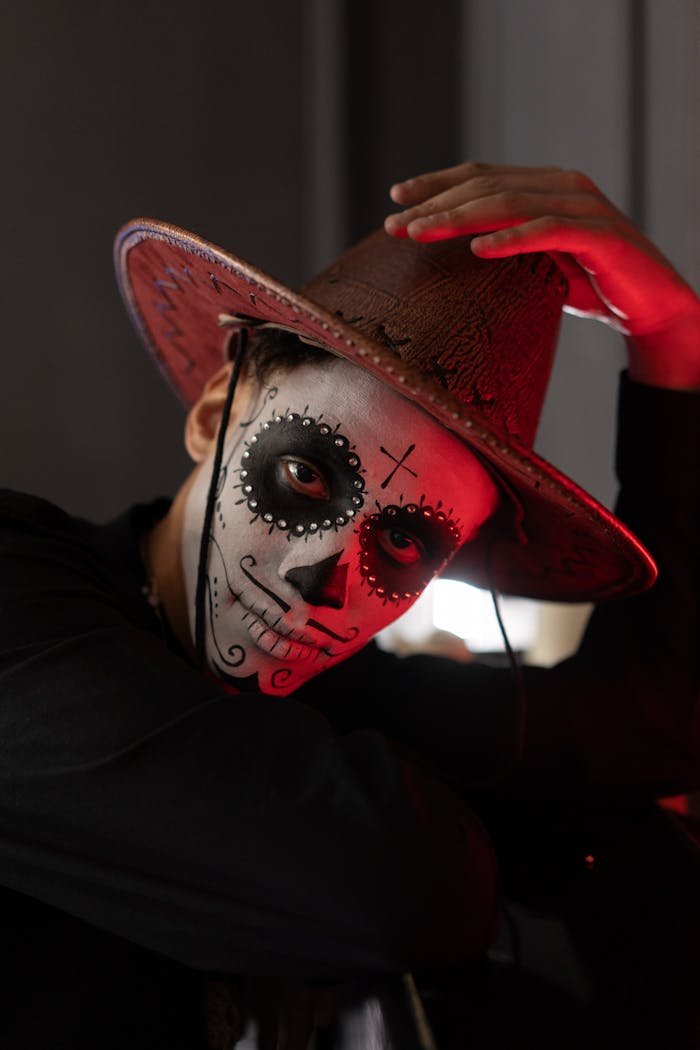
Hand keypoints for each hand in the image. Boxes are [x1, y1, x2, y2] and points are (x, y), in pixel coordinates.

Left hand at [384, 162, 699, 388]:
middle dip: (435, 203)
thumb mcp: (536, 264)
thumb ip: (503, 248)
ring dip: (459, 218)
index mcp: (544, 185)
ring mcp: (583, 206)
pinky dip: (511, 238)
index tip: (395, 198)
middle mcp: (563, 184)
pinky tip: (477, 250)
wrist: (649, 306)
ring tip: (421, 234)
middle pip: (486, 184)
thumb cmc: (590, 285)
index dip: (436, 183)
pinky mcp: (601, 235)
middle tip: (394, 225)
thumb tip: (448, 258)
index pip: (481, 174)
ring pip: (509, 203)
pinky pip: (548, 231)